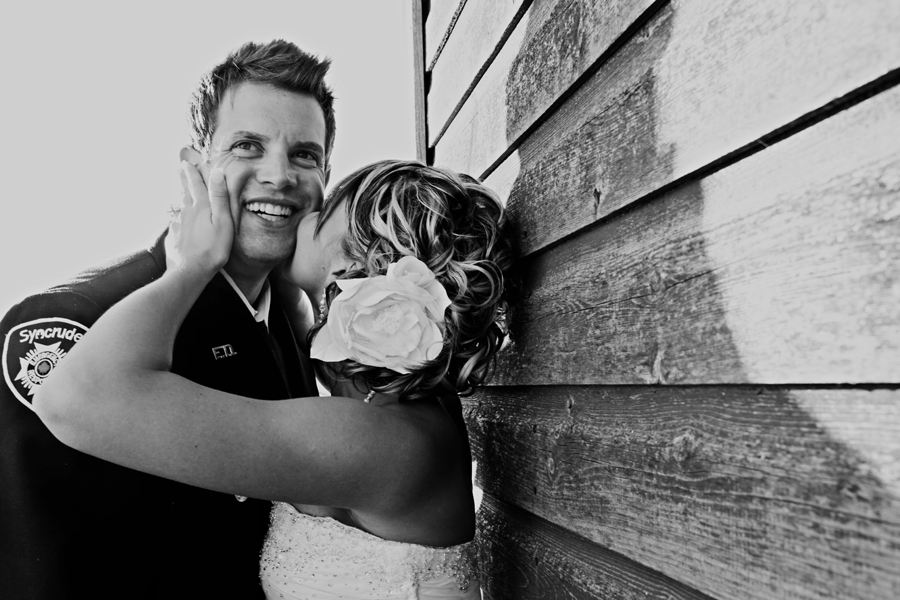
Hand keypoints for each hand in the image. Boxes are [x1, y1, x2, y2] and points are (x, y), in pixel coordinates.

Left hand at [165, 161, 233, 276]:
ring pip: (180, 207)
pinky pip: (176, 224)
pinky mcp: (173, 238)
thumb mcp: (223, 222)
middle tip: (180, 168)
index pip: (196, 185)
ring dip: (182, 197)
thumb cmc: (212, 249)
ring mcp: (177, 226)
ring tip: (183, 192)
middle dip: (184, 179)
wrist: (189, 272)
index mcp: (200, 208)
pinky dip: (179, 219)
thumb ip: (219, 197)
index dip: (193, 172)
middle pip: (185, 192)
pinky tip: (180, 222)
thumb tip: (217, 172)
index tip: (187, 162)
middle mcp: (186, 213)